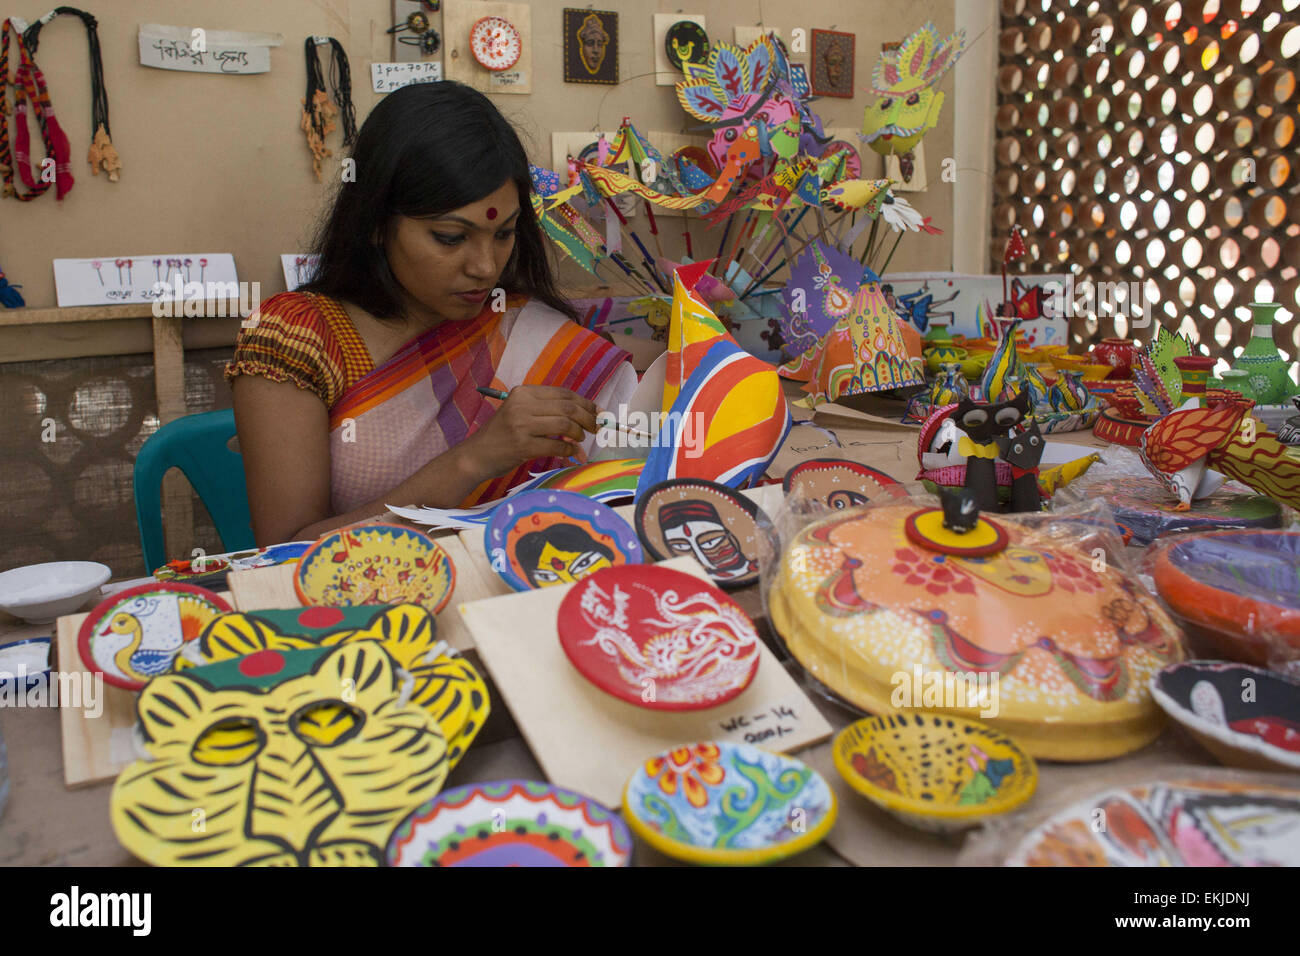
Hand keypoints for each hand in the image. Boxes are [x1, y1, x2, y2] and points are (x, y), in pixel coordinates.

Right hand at [461, 385, 599, 477]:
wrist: (476, 454)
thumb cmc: (503, 434)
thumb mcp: (520, 412)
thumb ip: (547, 410)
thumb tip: (585, 414)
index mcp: (524, 392)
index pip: (563, 393)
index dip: (585, 402)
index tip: (597, 412)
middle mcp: (522, 405)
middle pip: (567, 407)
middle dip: (587, 418)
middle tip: (595, 428)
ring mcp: (521, 425)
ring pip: (564, 425)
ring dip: (578, 434)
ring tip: (580, 440)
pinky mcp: (522, 446)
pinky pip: (556, 446)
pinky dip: (569, 450)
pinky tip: (572, 452)